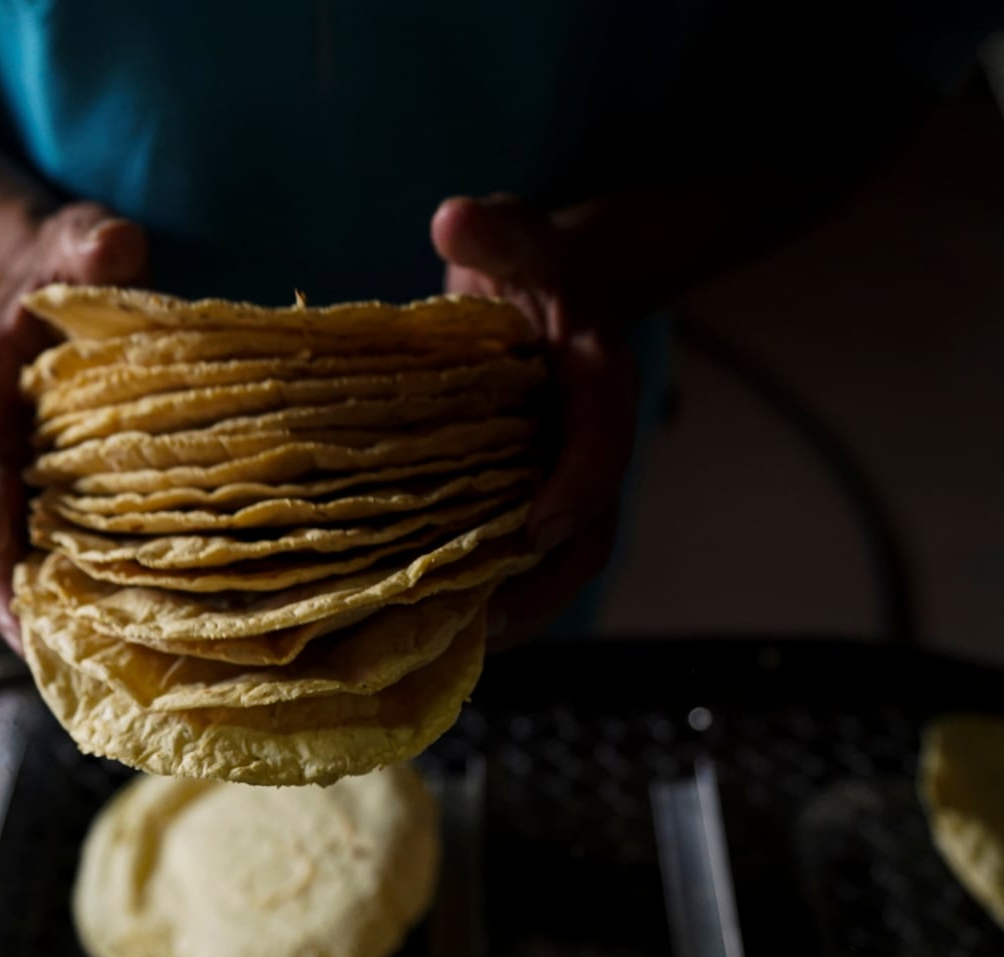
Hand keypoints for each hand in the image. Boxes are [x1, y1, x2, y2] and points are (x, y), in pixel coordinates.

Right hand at [0, 202, 148, 651]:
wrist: (65, 282)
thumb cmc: (69, 261)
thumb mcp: (78, 238)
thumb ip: (90, 240)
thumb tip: (114, 245)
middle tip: (30, 644)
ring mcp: (10, 475)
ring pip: (7, 554)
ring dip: (31, 609)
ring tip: (71, 665)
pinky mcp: (46, 495)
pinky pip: (48, 551)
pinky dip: (69, 594)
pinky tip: (106, 636)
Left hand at [431, 195, 637, 647]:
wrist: (550, 286)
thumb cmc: (527, 261)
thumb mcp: (513, 232)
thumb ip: (492, 230)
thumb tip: (451, 221)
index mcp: (596, 383)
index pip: (599, 443)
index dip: (576, 487)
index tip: (536, 527)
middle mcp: (588, 442)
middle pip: (588, 529)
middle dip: (545, 582)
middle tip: (488, 623)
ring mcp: (561, 477)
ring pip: (559, 560)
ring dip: (517, 607)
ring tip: (460, 646)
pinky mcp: (529, 496)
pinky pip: (524, 559)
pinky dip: (494, 596)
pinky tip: (445, 629)